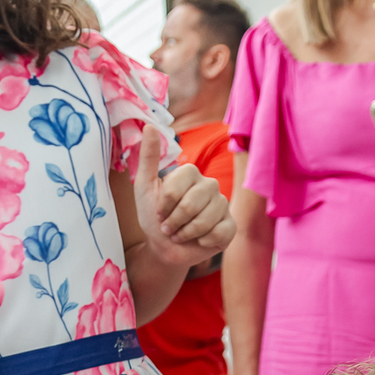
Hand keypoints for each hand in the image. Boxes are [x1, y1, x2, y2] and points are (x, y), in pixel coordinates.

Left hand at [133, 125, 235, 263]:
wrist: (165, 248)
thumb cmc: (155, 218)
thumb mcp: (144, 187)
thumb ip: (148, 158)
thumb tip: (149, 126)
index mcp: (191, 173)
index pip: (176, 189)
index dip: (164, 206)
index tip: (159, 213)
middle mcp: (209, 185)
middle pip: (191, 205)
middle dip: (174, 222)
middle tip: (169, 228)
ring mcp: (222, 204)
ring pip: (205, 221)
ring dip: (186, 233)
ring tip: (181, 234)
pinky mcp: (230, 225)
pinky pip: (219, 233)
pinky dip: (203, 242)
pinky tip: (199, 241)